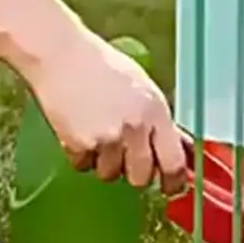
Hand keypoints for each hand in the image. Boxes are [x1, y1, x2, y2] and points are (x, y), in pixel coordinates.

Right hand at [28, 30, 189, 195]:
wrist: (61, 56)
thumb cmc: (101, 66)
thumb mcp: (142, 88)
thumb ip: (160, 122)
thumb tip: (182, 148)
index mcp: (155, 111)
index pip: (174, 162)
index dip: (173, 181)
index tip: (170, 186)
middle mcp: (135, 126)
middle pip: (141, 177)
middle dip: (134, 171)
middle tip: (125, 153)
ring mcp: (107, 137)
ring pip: (110, 174)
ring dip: (104, 162)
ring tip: (97, 131)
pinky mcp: (80, 144)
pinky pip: (84, 166)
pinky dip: (81, 154)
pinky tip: (80, 128)